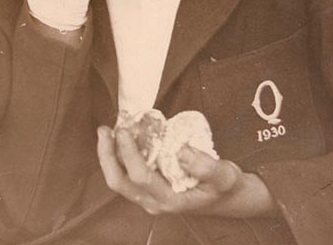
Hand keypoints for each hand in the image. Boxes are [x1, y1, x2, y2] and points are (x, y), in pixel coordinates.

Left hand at [96, 125, 277, 218]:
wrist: (228, 198)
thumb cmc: (225, 187)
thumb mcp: (225, 176)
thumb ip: (206, 166)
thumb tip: (180, 151)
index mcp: (170, 200)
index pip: (140, 177)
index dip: (129, 152)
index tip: (126, 129)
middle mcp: (153, 202)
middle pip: (118, 181)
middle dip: (106, 155)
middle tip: (104, 129)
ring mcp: (147, 197)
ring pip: (118, 178)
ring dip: (109, 154)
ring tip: (108, 130)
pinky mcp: (147, 188)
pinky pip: (125, 173)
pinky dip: (118, 155)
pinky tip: (120, 137)